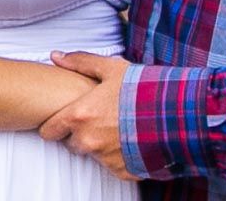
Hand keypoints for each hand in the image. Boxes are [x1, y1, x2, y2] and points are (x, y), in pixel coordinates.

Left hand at [38, 52, 132, 179]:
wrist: (176, 113)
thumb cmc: (141, 88)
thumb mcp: (110, 68)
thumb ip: (79, 62)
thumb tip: (55, 55)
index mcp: (79, 116)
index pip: (49, 131)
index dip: (54, 124)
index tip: (61, 120)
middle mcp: (89, 140)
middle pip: (71, 144)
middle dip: (79, 134)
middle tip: (97, 120)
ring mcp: (105, 158)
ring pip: (93, 154)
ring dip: (100, 144)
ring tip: (117, 127)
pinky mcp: (123, 170)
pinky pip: (113, 164)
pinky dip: (119, 155)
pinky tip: (130, 139)